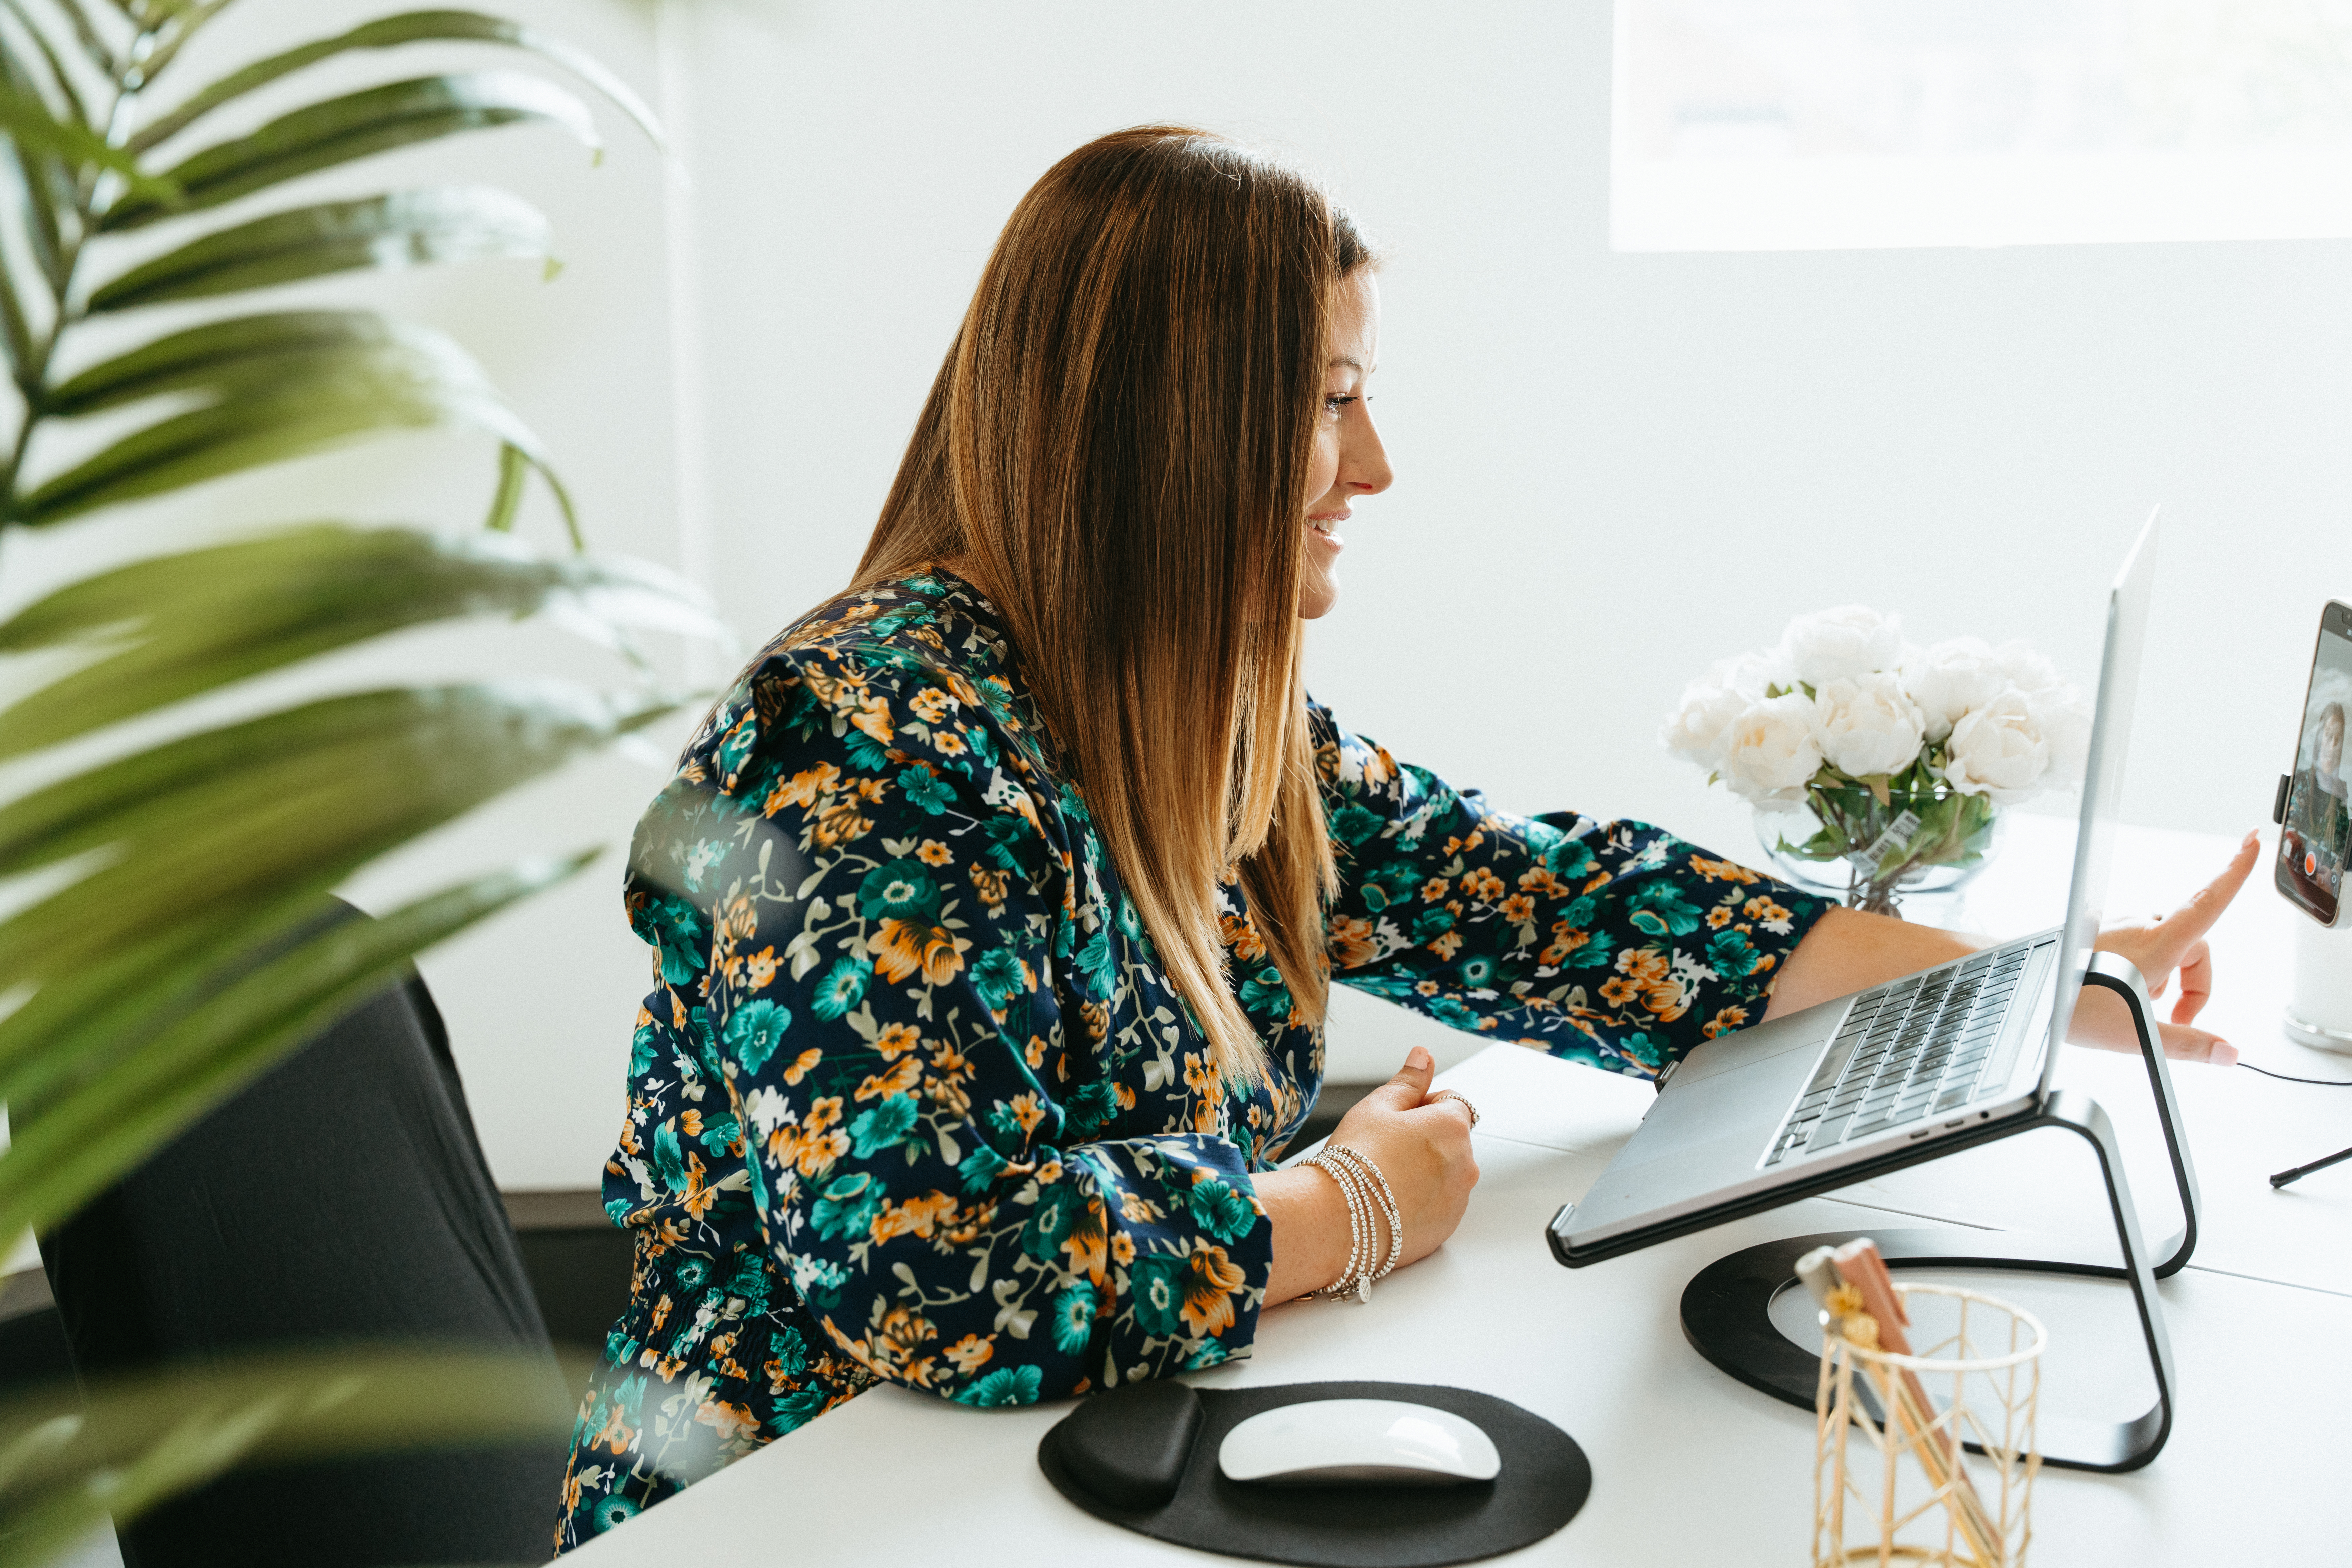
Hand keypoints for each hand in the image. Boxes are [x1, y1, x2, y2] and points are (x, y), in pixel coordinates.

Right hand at [1258, 1046, 1479, 1301]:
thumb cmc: (1355, 1159)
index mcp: (1452, 1127)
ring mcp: (1458, 1200)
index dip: (1421, 1106)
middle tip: (1384, 1150)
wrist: (1337, 1220)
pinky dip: (1421, 1202)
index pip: (1450, 1102)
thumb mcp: (1378, 1107)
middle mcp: (1466, 1164)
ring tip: (1384, 1180)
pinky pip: (1439, 1206)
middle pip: (1450, 1140)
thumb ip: (1408, 1081)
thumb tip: (1424, 1056)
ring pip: (1445, 1174)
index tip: (1394, 1121)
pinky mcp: (1446, 1228)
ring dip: (1425, 1172)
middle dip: (1426, 1140)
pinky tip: (1389, 1203)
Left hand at [2074, 829, 2259, 1064]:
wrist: (2020, 992)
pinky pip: (2136, 946)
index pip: (2209, 900)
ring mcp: (2117, 925)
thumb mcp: (2137, 1036)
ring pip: (2164, 946)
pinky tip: (2115, 992)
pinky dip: (2141, 970)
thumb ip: (2189, 1043)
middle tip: (2173, 1020)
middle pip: (2194, 943)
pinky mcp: (2099, 931)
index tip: (2253, 844)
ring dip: (2165, 978)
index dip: (2236, 870)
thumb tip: (2228, 1052)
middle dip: (2193, 983)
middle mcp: (2139, 925)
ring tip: (2133, 1006)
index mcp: (2156, 942)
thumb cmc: (2070, 1006)